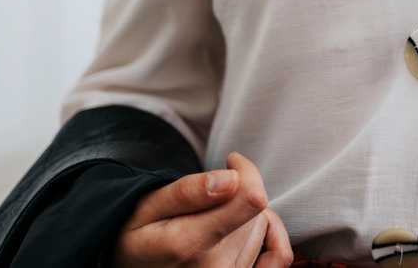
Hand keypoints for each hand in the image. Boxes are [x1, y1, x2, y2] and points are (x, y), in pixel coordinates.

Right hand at [113, 151, 293, 267]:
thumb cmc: (140, 237)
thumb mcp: (148, 207)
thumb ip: (189, 192)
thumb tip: (231, 178)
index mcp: (191, 245)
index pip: (251, 199)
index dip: (246, 172)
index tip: (230, 162)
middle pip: (255, 211)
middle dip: (237, 196)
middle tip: (206, 203)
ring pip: (263, 228)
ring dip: (246, 219)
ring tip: (213, 225)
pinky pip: (277, 257)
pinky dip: (272, 239)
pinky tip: (252, 233)